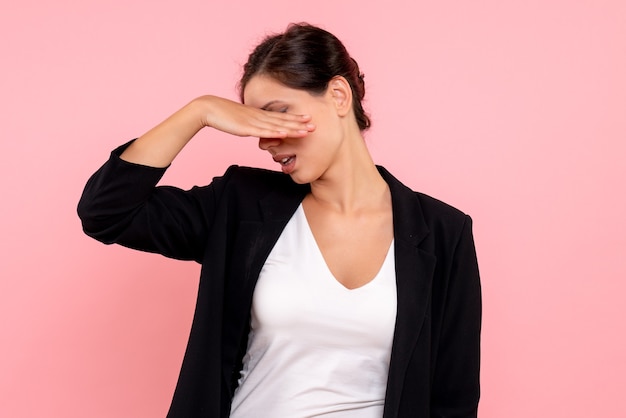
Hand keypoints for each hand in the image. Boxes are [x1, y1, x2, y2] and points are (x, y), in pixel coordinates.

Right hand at [197, 95, 314, 137]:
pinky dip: (275, 133)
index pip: (280, 117)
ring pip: (277, 126)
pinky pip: (263, 131)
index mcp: (259, 114)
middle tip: (315, 125)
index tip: (308, 119)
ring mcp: (254, 122)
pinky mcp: (246, 128)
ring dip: (293, 128)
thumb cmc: (223, 116)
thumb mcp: (241, 121)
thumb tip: (259, 130)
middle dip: (300, 123)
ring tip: (307, 130)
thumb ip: (251, 125)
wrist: (209, 109)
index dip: (295, 118)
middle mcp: (259, 116)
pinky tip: (285, 134)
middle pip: (283, 120)